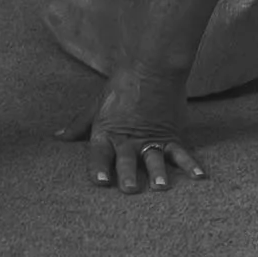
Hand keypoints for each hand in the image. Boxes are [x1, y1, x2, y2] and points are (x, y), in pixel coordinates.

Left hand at [56, 67, 206, 194]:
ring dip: (158, 173)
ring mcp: (151, 138)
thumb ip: (78, 125)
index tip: (101, 181)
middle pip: (127, 159)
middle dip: (127, 174)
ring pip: (154, 158)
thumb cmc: (121, 86)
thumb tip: (58, 137)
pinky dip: (190, 164)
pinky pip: (181, 152)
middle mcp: (129, 138)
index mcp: (107, 132)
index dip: (100, 167)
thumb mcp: (95, 106)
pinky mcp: (170, 135)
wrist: (152, 67)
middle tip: (130, 189)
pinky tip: (199, 177)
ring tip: (161, 187)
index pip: (100, 153)